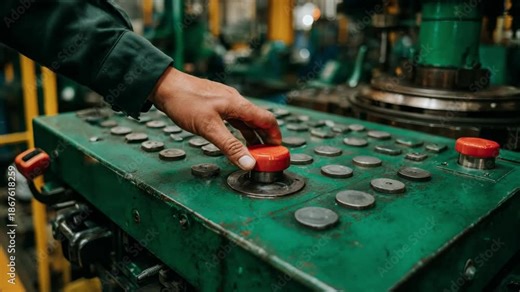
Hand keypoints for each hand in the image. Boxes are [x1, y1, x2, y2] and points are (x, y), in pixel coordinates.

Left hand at [149, 67, 281, 169]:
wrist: (163, 85)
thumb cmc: (184, 101)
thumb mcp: (209, 128)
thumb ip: (230, 146)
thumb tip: (248, 163)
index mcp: (238, 104)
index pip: (267, 120)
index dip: (275, 137)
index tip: (278, 151)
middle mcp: (234, 101)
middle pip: (258, 120)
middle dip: (265, 138)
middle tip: (266, 155)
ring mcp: (224, 101)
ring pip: (245, 120)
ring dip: (252, 136)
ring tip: (253, 151)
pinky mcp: (215, 104)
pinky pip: (234, 118)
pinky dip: (239, 130)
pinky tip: (234, 138)